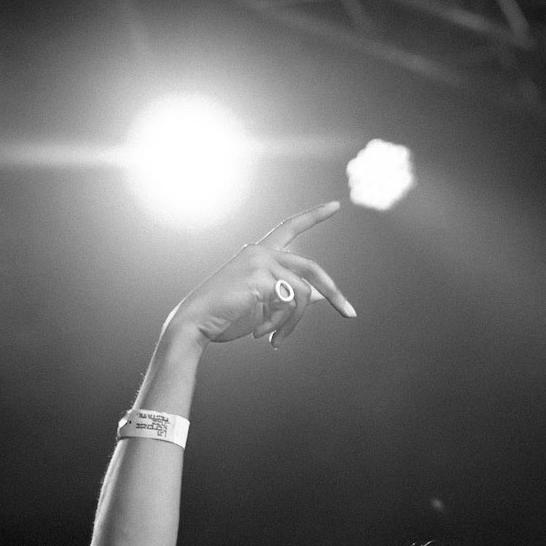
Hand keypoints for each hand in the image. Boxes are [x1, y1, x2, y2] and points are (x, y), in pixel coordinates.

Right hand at [164, 202, 355, 349]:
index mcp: (259, 253)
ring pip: (303, 294)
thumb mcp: (263, 304)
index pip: (290, 227)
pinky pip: (290, 305)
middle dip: (334, 292)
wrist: (196, 322)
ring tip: (275, 340)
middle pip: (311, 268)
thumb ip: (290, 295)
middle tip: (350, 313)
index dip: (314, 216)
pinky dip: (280, 326)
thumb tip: (322, 296)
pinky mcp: (261, 277)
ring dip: (294, 323)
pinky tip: (261, 335)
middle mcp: (260, 251)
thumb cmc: (226, 316)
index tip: (335, 205)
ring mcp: (261, 262)